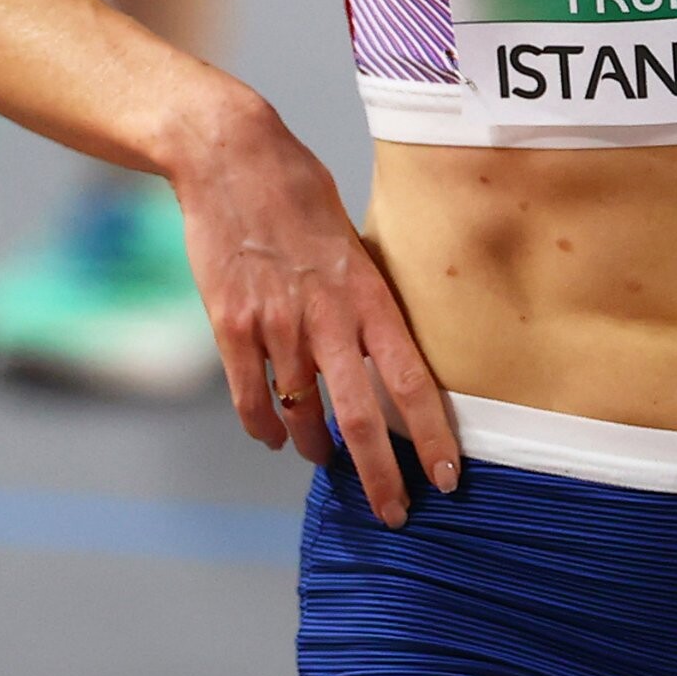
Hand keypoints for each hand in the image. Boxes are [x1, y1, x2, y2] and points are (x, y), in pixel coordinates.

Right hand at [169, 98, 460, 526]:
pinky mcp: (230, 326)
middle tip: (395, 515)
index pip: (413, 381)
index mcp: (368, 296)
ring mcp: (275, 325)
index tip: (446, 479)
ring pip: (301, 415)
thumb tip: (381, 353)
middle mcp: (325, 317)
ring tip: (325, 462)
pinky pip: (250, 398)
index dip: (432, 436)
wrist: (232, 160)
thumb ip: (364, 301)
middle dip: (381, 476)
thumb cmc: (301, 196)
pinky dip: (264, 427)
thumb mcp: (353, 245)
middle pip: (361, 417)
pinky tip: (274, 437)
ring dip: (316, 448)